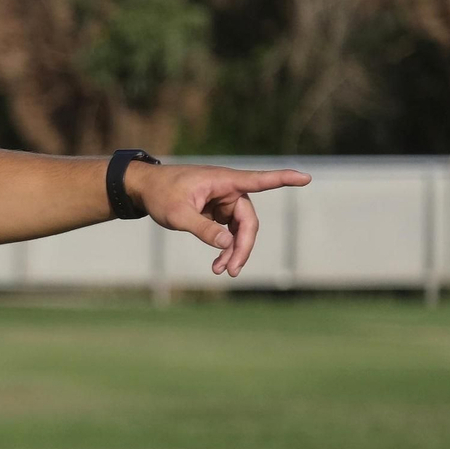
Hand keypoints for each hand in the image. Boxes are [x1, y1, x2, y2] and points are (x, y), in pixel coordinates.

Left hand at [127, 163, 312, 276]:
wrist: (143, 188)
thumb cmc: (160, 195)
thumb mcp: (177, 215)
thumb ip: (203, 229)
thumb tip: (228, 245)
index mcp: (223, 181)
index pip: (259, 180)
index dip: (283, 179)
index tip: (306, 177)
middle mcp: (229, 189)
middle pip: (248, 221)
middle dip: (242, 247)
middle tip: (231, 271)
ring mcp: (224, 200)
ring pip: (240, 230)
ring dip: (234, 251)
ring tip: (222, 272)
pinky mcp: (218, 210)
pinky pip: (229, 231)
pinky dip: (225, 247)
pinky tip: (218, 264)